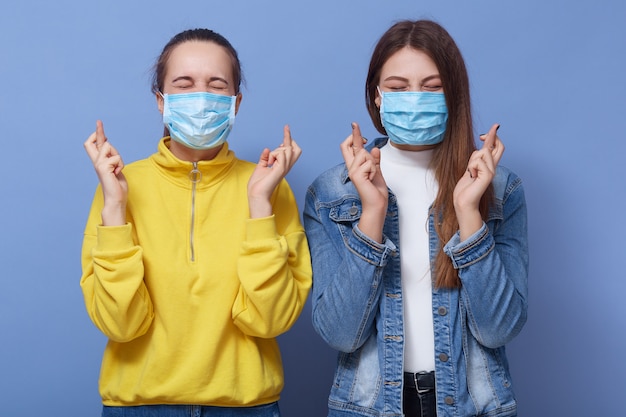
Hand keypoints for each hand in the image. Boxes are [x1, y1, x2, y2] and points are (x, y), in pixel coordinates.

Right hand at [84, 120, 127, 225]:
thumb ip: (112, 160)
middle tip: (99, 121)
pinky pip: (116, 157)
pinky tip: (117, 173)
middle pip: (92, 143)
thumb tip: (111, 151)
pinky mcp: (103, 168)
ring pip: (109, 147)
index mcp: (99, 162)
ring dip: (118, 156)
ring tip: (117, 169)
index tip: (99, 127)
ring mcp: (98, 164)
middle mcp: (96, 162)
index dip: (97, 136)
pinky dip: (120, 164)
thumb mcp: (115, 169)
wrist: (116, 199)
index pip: (94, 145)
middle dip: (98, 131)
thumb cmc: (117, 186)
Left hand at [247, 125, 301, 217]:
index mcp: (282, 166)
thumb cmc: (258, 185)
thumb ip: (265, 158)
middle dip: (288, 139)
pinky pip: (280, 153)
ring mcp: (284, 168)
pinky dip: (273, 155)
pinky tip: (269, 163)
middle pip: (296, 148)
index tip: (286, 127)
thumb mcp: (261, 167)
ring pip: (287, 149)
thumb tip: (267, 149)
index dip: (288, 137)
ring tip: (269, 161)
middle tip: (281, 136)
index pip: (290, 149)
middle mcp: (286, 166)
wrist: (256, 195)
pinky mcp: (280, 169)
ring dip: (276, 151)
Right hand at [340, 122, 387, 242]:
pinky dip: (374, 169)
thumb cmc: (376, 190)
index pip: (348, 147)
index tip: (355, 125)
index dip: (352, 135)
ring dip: (373, 162)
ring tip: (373, 174)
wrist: (377, 204)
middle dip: (356, 137)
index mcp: (355, 166)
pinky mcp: (356, 176)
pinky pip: (368, 163)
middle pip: (347, 145)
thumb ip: (375, 160)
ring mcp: (352, 171)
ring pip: (364, 154)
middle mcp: (351, 167)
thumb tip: (374, 148)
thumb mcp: (377, 171)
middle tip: (365, 137)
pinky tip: (372, 179)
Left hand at [453, 123, 503, 238]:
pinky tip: (471, 176)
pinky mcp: (488, 176)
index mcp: (489, 166)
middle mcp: (493, 168)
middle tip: (482, 135)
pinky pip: (478, 161)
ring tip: (470, 172)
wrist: (463, 202)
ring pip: (483, 152)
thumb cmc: (465, 189)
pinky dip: (471, 166)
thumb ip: (476, 159)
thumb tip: (482, 146)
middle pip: (498, 146)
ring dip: (472, 160)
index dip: (494, 136)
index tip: (489, 130)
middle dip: (492, 136)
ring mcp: (492, 172)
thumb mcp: (469, 169)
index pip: (496, 148)